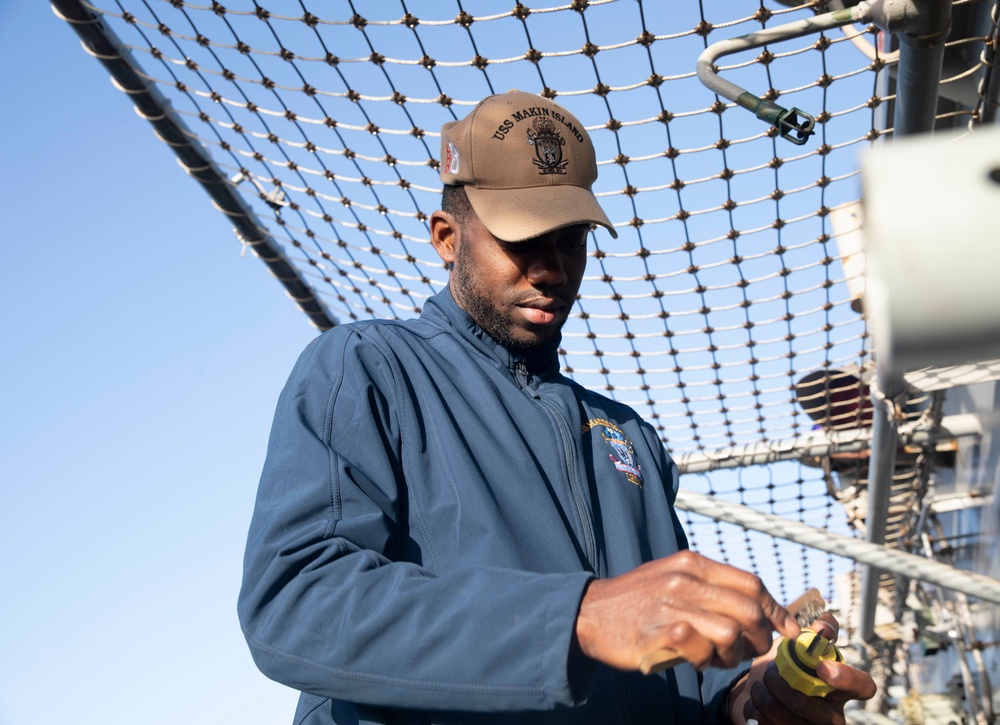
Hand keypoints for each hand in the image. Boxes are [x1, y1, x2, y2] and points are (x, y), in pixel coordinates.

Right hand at [572, 551, 800, 670]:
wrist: (589, 613)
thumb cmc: (637, 601)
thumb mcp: (672, 579)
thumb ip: (710, 588)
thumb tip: (758, 610)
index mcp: (691, 563)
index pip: (752, 582)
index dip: (777, 610)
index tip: (788, 630)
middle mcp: (685, 579)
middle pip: (750, 608)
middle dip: (760, 637)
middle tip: (750, 651)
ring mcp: (672, 604)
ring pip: (732, 632)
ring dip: (734, 654)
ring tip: (718, 658)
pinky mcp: (660, 631)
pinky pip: (702, 649)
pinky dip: (705, 660)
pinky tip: (694, 660)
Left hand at [727, 614, 876, 724]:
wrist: (764, 693)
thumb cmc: (789, 670)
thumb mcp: (801, 649)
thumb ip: (815, 634)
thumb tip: (824, 624)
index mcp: (841, 691)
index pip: (863, 686)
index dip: (847, 678)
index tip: (823, 666)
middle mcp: (832, 717)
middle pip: (807, 706)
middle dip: (780, 686)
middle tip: (769, 673)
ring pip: (784, 718)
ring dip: (763, 697)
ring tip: (759, 687)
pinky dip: (754, 711)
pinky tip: (755, 704)